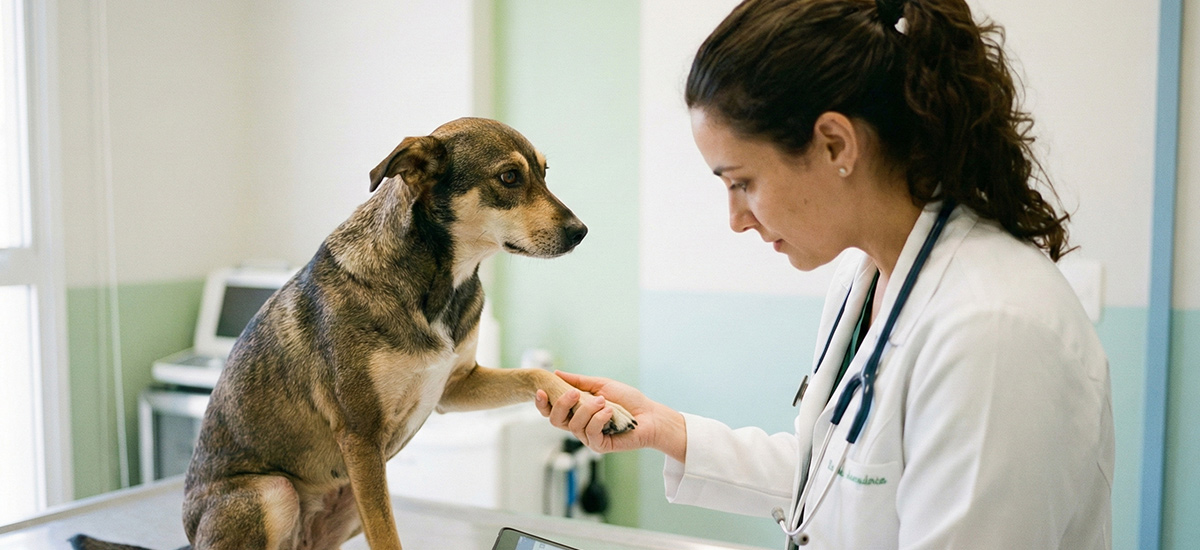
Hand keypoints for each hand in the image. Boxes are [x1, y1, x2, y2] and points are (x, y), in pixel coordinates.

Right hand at [535, 370, 685, 460]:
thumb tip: (557, 373)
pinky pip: (589, 433)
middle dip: (561, 404)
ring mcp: (587, 437)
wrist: (650, 415)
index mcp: (576, 410)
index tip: (542, 390)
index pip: (551, 410)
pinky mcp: (599, 446)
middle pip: (555, 420)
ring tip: (604, 401)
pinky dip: (598, 419)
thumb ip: (579, 381)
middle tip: (575, 393)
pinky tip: (610, 412)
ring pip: (573, 425)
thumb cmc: (627, 400)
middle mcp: (579, 424)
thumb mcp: (601, 385)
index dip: (542, 403)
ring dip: (587, 410)